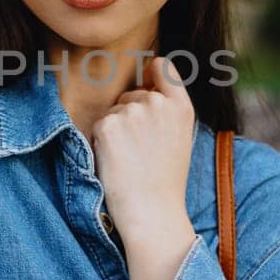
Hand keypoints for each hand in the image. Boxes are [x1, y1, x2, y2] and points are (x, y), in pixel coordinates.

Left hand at [89, 54, 196, 272]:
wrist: (153, 213)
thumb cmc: (165, 182)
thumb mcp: (180, 138)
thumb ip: (167, 109)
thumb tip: (144, 87)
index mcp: (181, 107)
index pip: (162, 67)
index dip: (151, 73)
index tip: (145, 81)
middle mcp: (158, 103)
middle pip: (131, 95)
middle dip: (129, 114)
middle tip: (140, 150)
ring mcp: (132, 112)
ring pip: (114, 111)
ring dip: (115, 129)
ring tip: (130, 158)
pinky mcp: (108, 125)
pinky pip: (99, 125)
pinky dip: (101, 142)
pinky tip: (116, 161)